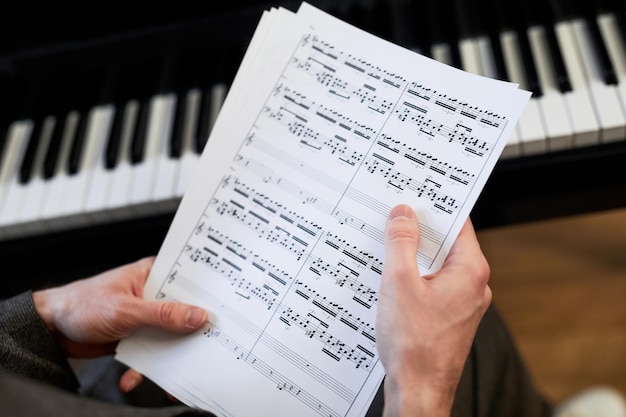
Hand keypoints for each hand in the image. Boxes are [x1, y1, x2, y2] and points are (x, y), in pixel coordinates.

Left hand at [32, 256, 207, 358]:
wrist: (51, 329)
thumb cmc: (81, 304)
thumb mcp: (126, 309)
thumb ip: (162, 314)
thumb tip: (196, 316)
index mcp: (152, 275)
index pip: (187, 282)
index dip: (206, 295)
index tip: (222, 312)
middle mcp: (152, 294)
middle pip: (182, 313)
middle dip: (191, 333)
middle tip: (205, 346)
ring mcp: (145, 317)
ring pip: (169, 336)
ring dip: (169, 356)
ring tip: (175, 375)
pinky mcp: (136, 337)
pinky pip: (150, 353)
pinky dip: (144, 369)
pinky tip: (133, 378)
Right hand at [376, 204, 491, 416]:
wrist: (418, 391)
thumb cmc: (414, 345)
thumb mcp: (399, 283)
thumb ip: (400, 243)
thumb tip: (403, 214)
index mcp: (470, 272)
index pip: (457, 224)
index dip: (435, 206)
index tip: (415, 194)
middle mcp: (473, 286)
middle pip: (446, 244)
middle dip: (419, 231)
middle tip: (393, 217)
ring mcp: (462, 303)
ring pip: (437, 266)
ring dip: (413, 256)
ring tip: (387, 247)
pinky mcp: (449, 317)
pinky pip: (432, 285)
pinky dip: (414, 277)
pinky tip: (392, 279)